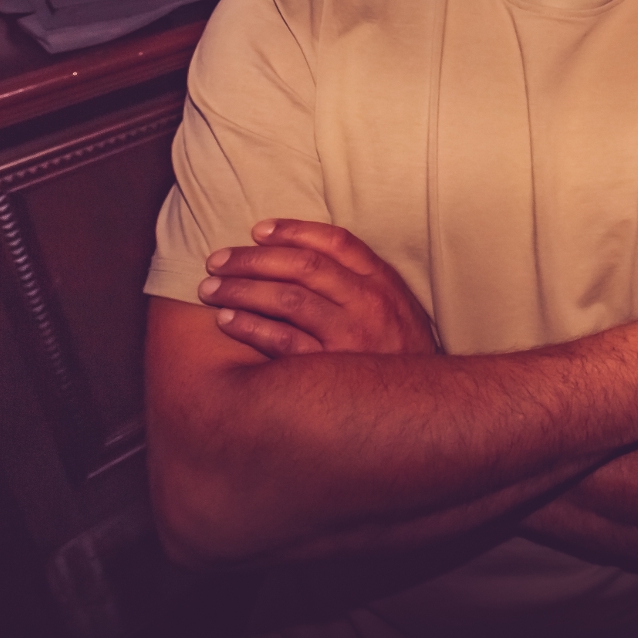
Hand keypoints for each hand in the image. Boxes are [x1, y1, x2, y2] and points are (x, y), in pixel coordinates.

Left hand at [198, 219, 438, 357]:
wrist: (426, 408)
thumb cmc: (402, 353)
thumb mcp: (397, 307)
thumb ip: (363, 280)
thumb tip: (308, 255)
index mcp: (383, 283)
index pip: (334, 242)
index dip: (292, 231)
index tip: (258, 229)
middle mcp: (367, 304)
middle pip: (302, 267)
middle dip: (252, 259)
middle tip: (218, 259)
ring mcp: (350, 337)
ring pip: (286, 300)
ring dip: (242, 289)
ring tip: (211, 288)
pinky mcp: (331, 371)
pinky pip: (281, 343)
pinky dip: (250, 327)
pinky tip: (227, 320)